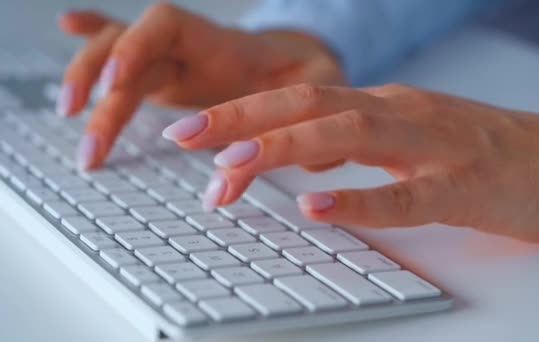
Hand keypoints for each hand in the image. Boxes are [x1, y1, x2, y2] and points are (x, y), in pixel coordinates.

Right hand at [56, 4, 344, 168]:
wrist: (301, 62)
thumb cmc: (308, 75)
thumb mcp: (319, 90)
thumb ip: (310, 118)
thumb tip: (308, 162)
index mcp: (223, 44)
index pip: (166, 27)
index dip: (136, 48)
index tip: (118, 85)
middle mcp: (191, 48)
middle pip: (132, 52)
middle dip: (104, 94)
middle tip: (92, 150)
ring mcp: (176, 60)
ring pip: (118, 55)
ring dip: (86, 79)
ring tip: (67, 116)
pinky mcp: (170, 76)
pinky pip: (127, 52)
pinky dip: (97, 38)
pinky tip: (69, 25)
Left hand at [163, 83, 538, 243]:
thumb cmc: (474, 152)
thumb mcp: (403, 136)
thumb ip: (350, 141)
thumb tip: (291, 153)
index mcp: (381, 104)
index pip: (299, 98)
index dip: (241, 110)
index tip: (191, 130)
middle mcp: (398, 113)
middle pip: (309, 106)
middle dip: (241, 119)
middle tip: (183, 137)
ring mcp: (431, 147)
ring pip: (349, 138)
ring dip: (284, 149)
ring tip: (230, 166)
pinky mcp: (461, 188)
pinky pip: (404, 196)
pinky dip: (358, 200)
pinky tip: (317, 207)